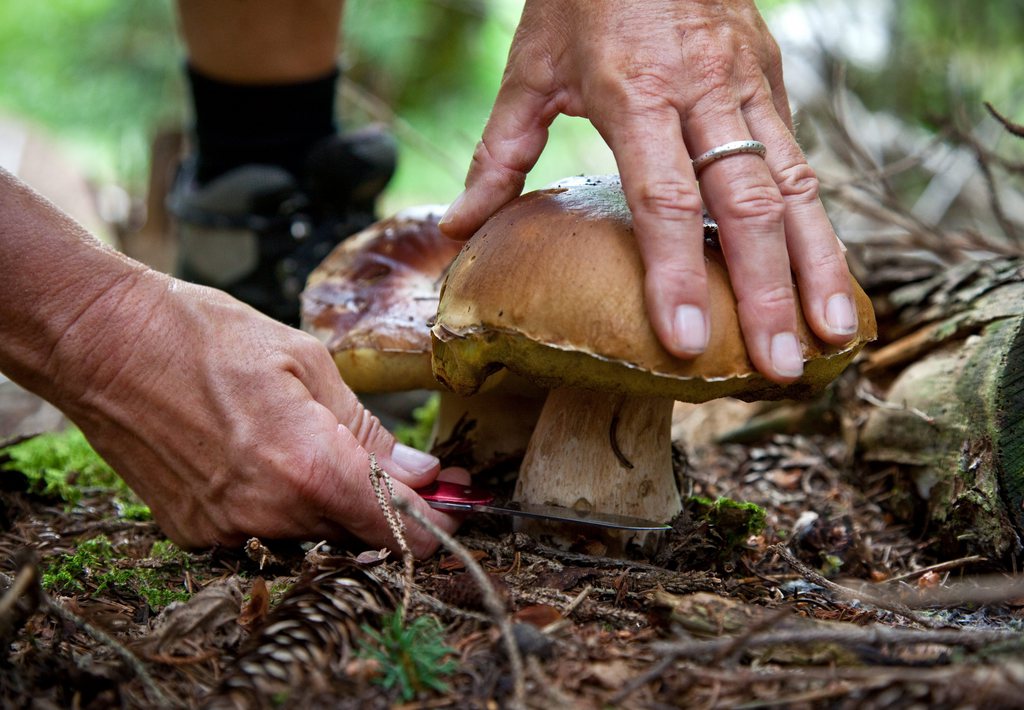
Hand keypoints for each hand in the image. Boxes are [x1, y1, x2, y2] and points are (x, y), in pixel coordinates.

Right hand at [52, 274, 465, 556]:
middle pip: (357, 533)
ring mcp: (226, 530)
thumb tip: (420, 473)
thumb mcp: (306, 362)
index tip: (451, 505)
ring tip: (324, 445)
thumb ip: (367, 429)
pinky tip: (272, 456)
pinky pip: (265, 531)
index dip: (433, 520)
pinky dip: (285, 504)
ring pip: (313, 534)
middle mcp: (269, 514)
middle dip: (388, 506)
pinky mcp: (194, 533)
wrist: (101, 344)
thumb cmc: (205, 336)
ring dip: (334, 502)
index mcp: (307, 467)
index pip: (396, 526)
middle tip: (407, 469)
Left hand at [439, 0, 858, 382]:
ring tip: (832, 337)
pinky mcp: (774, 80)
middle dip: (767, 293)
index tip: (683, 343)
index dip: (674, 273)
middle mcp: (704, 92)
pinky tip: (827, 275)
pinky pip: (802, 161)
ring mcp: (749, 84)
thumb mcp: (530, 68)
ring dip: (817, 266)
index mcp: (636, 91)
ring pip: (796, 186)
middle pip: (746, 205)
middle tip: (778, 369)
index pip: (665, 198)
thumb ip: (499, 153)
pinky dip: (818, 224)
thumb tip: (459, 228)